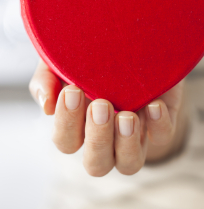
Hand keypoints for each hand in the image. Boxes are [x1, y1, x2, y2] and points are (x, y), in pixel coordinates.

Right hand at [29, 60, 187, 175]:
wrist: (123, 43)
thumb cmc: (84, 58)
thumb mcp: (60, 61)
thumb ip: (45, 80)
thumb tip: (46, 107)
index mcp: (76, 126)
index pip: (65, 142)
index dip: (67, 123)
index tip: (72, 90)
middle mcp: (104, 138)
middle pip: (96, 164)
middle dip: (98, 138)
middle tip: (101, 105)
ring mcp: (132, 135)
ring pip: (129, 164)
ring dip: (126, 143)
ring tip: (126, 115)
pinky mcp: (159, 123)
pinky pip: (162, 138)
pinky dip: (158, 126)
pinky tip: (152, 104)